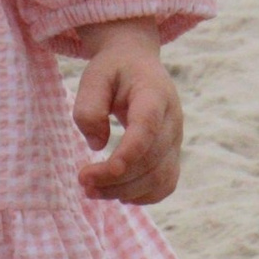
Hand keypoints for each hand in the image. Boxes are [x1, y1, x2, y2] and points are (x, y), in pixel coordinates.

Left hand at [71, 22, 181, 205]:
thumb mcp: (94, 76)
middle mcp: (172, 119)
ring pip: (159, 177)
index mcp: (154, 94)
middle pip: (151, 160)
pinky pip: (166, 184)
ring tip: (92, 191)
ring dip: (125, 191)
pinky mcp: (172, 153)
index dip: (128, 153)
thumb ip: (90, 106)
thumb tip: (98, 145)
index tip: (100, 170)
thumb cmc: (113, 70)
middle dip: (115, 178)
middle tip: (82, 181)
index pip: (147, 128)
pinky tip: (117, 194)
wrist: (138, 62)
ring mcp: (176, 139)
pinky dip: (144, 196)